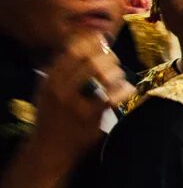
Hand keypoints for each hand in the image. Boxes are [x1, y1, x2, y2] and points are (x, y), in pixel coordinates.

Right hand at [32, 34, 131, 158]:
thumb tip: (84, 46)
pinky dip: (124, 90)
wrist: (50, 148)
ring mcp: (74, 102)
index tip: (103, 39)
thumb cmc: (53, 116)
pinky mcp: (89, 116)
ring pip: (99, 75)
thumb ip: (62, 71)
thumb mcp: (48, 91)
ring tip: (119, 75)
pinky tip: (128, 89)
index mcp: (50, 79)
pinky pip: (111, 97)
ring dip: (116, 72)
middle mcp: (60, 88)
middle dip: (107, 57)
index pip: (71, 51)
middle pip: (88, 61)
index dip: (90, 42)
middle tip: (115, 59)